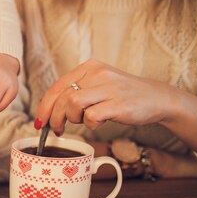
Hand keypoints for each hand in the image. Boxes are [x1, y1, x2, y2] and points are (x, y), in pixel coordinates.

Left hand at [35, 59, 172, 135]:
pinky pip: (91, 116)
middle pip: (61, 97)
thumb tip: (50, 111)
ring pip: (72, 103)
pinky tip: (98, 123)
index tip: (40, 121)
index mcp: (88, 67)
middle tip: (56, 129)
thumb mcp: (98, 86)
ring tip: (81, 122)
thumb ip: (76, 92)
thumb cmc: (122, 96)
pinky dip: (90, 124)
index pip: (56, 87)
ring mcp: (108, 87)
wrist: (157, 98)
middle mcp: (97, 73)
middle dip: (53, 117)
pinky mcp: (118, 103)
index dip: (44, 107)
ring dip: (71, 119)